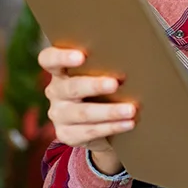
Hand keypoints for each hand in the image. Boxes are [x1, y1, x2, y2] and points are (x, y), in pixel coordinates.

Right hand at [39, 46, 135, 174]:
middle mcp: (56, 91)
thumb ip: (109, 63)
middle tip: (115, 83)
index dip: (61, 57)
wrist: (101, 121)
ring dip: (109, 111)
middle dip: (95, 85)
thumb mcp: (103, 72)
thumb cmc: (106, 86)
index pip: (49, 59)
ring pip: (83, 113)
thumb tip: (138, 52)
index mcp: (61, 71)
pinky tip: (129, 123)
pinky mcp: (67, 134)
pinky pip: (90, 131)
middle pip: (72, 87)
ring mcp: (59, 114)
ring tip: (131, 109)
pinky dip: (112, 127)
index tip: (81, 56)